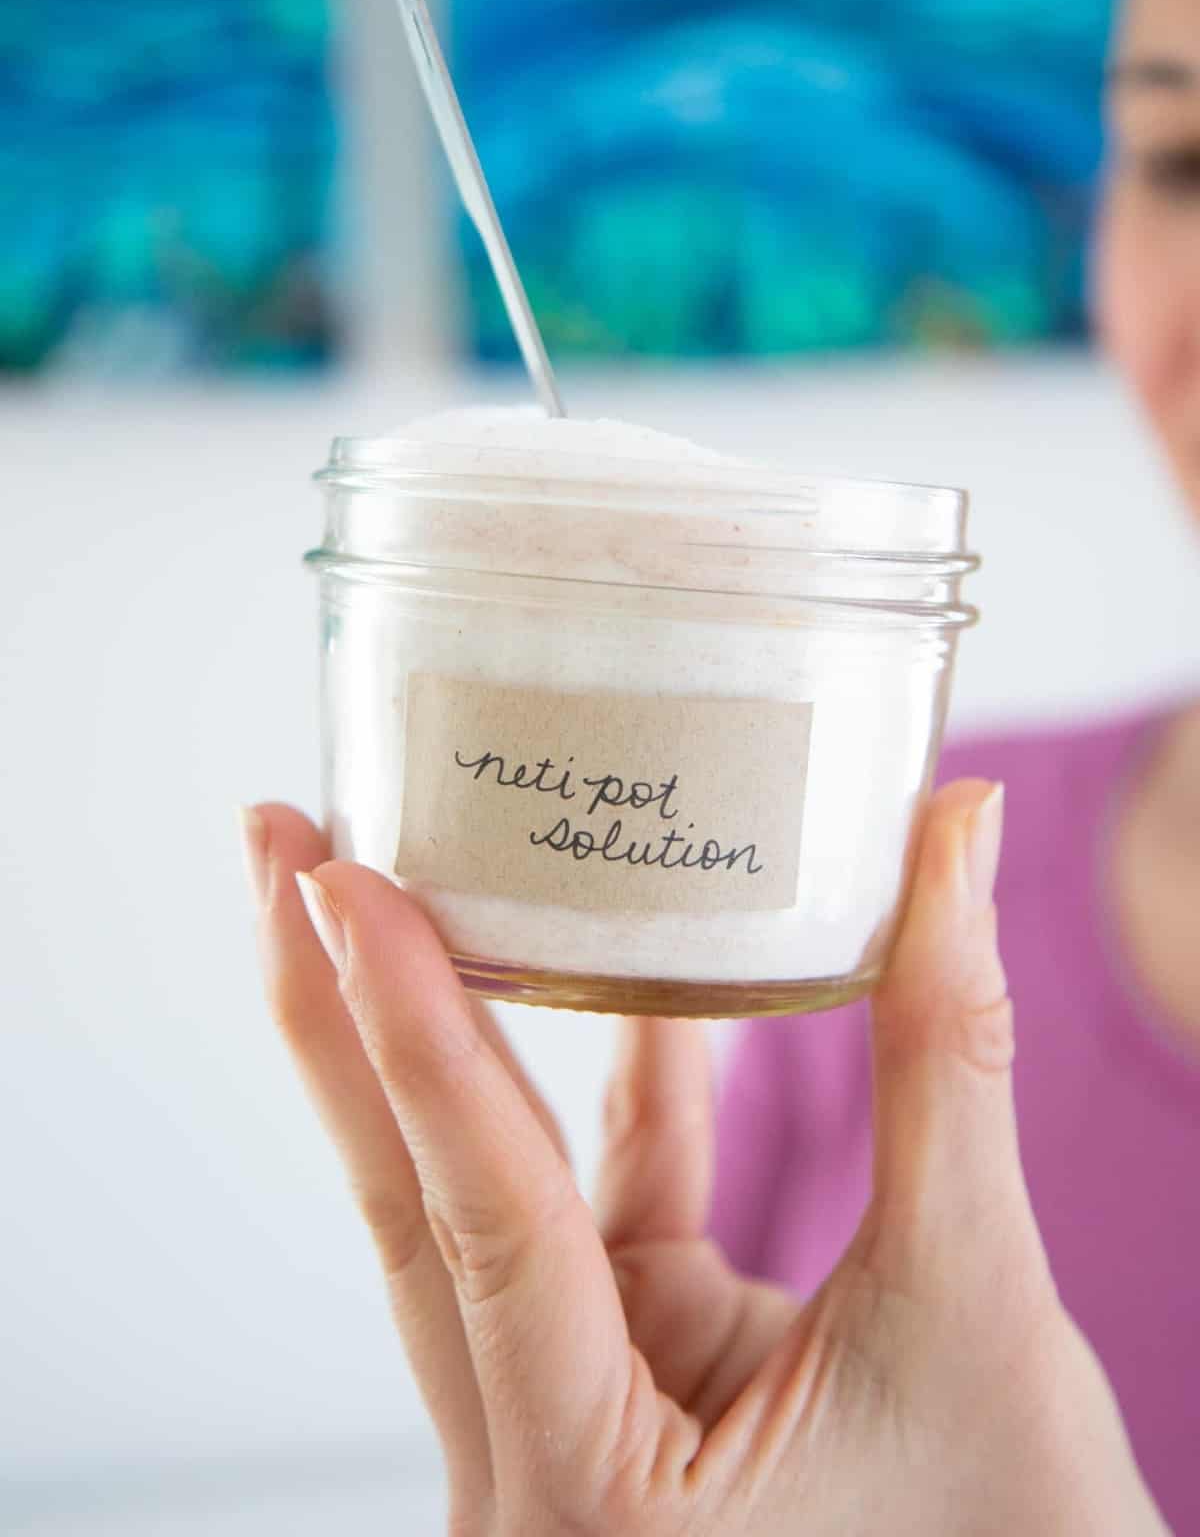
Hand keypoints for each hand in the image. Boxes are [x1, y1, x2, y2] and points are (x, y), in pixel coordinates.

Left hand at [240, 785, 1164, 1535]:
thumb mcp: (969, 1304)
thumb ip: (942, 1058)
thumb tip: (955, 833)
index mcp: (585, 1492)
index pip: (476, 1214)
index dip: (407, 1030)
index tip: (335, 884)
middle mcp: (534, 1472)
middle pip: (416, 1198)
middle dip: (342, 1009)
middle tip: (289, 846)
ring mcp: (568, 1423)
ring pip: (476, 1201)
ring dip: (440, 1036)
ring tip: (379, 885)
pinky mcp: (617, 1383)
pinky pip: (587, 1212)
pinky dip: (616, 1091)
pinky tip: (628, 970)